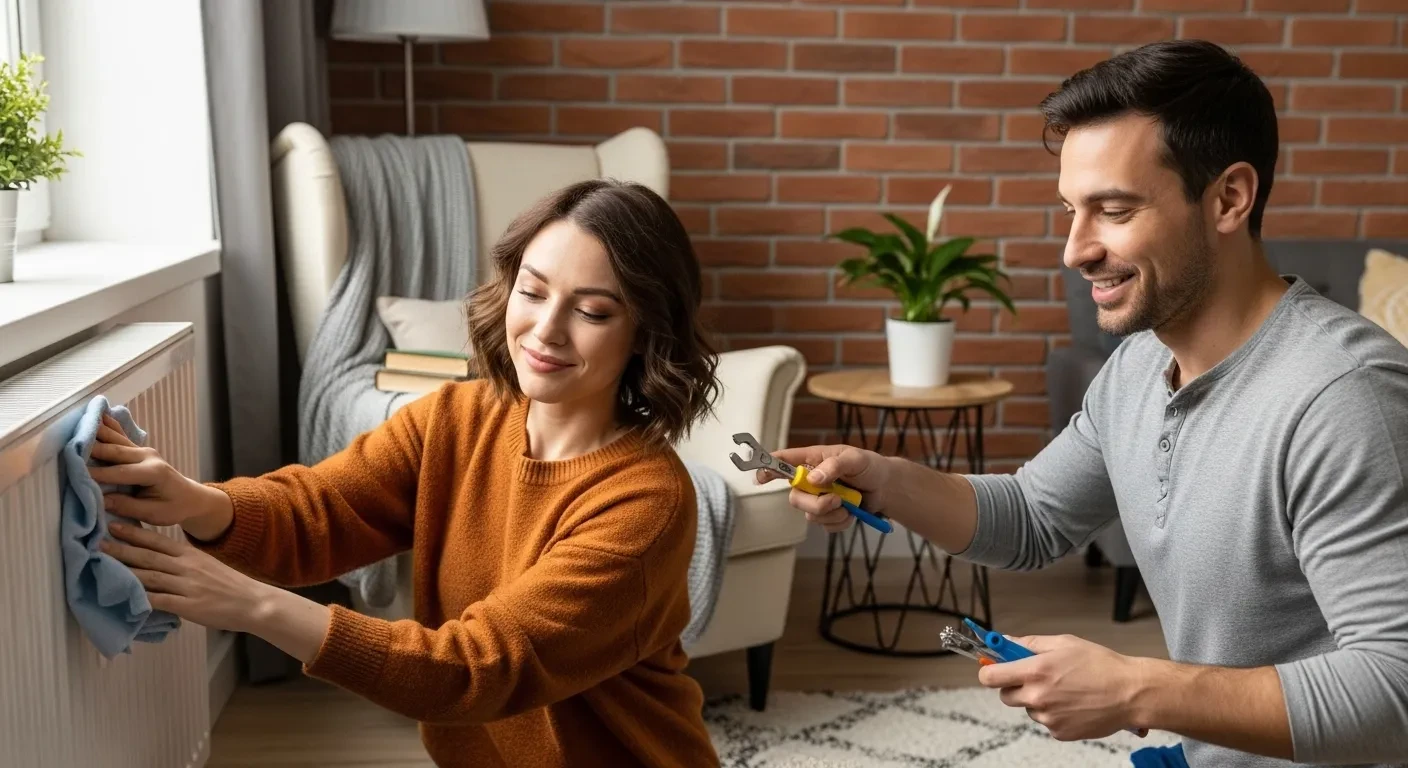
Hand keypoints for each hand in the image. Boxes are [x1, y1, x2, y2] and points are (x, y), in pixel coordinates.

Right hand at [89, 413, 230, 538]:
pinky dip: (108, 425)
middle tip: (68, 445)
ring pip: (116, 439)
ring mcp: (144, 450)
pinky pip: (120, 436)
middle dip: (92, 448)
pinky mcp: (139, 449)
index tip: (77, 473)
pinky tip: (98, 413)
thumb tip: (101, 500)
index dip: (99, 474)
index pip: (120, 472)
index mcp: (153, 472)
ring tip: (78, 422)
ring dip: (97, 432)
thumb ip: (128, 506)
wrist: (189, 497)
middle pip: (115, 450)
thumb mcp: (154, 514)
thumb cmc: (173, 507)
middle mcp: (148, 456)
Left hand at [99, 520, 272, 632]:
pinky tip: (123, 597)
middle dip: (121, 548)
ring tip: (102, 566)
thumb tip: (161, 561)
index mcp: (191, 555)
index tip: (114, 525)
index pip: (158, 541)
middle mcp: (187, 567)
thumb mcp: (208, 566)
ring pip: (150, 576)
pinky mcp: (189, 606)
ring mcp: (187, 586)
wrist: (254, 602)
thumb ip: (185, 563)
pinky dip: (140, 599)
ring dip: (124, 570)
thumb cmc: (230, 585)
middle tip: (97, 541)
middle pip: (148, 556)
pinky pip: (160, 601)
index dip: (134, 533)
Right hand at [757, 444, 891, 532]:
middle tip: (836, 500)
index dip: (768, 468)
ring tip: (849, 504)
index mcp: (812, 460)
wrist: (886, 488)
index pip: (784, 462)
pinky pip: (824, 526)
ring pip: (809, 514)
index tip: (759, 477)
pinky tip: (851, 513)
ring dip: (831, 514)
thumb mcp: (855, 459)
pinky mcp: (828, 515)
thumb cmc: (869, 466)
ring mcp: (818, 499)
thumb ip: (834, 465)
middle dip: (814, 503)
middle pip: (794, 497)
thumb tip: (813, 479)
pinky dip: (839, 522)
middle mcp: (810, 480)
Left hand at [977, 634, 1149, 740]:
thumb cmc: (1101, 664)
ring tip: (1065, 690)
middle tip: (1033, 678)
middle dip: (1014, 686)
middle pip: (1005, 696)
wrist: (1130, 693)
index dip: (989, 672)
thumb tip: (1007, 641)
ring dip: (1037, 701)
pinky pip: (1046, 722)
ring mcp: (1048, 717)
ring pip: (1028, 709)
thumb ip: (1030, 643)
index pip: (991, 677)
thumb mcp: (1064, 643)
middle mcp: (1037, 697)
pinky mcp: (1059, 732)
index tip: (992, 668)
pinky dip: (1054, 714)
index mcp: (1035, 671)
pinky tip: (1073, 703)